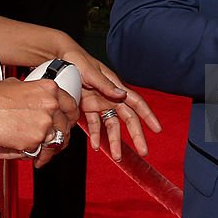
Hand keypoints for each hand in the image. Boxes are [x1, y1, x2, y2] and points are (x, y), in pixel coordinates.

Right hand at [0, 78, 75, 168]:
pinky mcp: (33, 141)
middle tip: (52, 144)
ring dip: (46, 152)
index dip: (69, 119)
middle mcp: (51, 105)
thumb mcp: (21, 86)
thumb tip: (38, 105)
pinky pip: (37, 153)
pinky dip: (27, 156)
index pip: (72, 107)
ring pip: (54, 144)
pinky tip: (15, 151)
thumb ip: (36, 96)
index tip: (65, 125)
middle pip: (66, 128)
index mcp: (50, 89)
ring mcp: (44, 124)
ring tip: (35, 155)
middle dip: (60, 139)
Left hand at [59, 46, 161, 161]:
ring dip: (114, 141)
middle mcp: (110, 96)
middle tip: (143, 151)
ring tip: (117, 157)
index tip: (157, 129)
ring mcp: (99, 103)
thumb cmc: (77, 61)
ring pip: (111, 126)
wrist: (59, 60)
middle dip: (136, 135)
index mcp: (115, 86)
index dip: (147, 115)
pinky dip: (95, 135)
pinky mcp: (87, 107)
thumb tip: (121, 94)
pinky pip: (94, 124)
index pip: (135, 102)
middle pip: (127, 118)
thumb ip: (105, 85)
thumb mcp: (90, 72)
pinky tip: (95, 146)